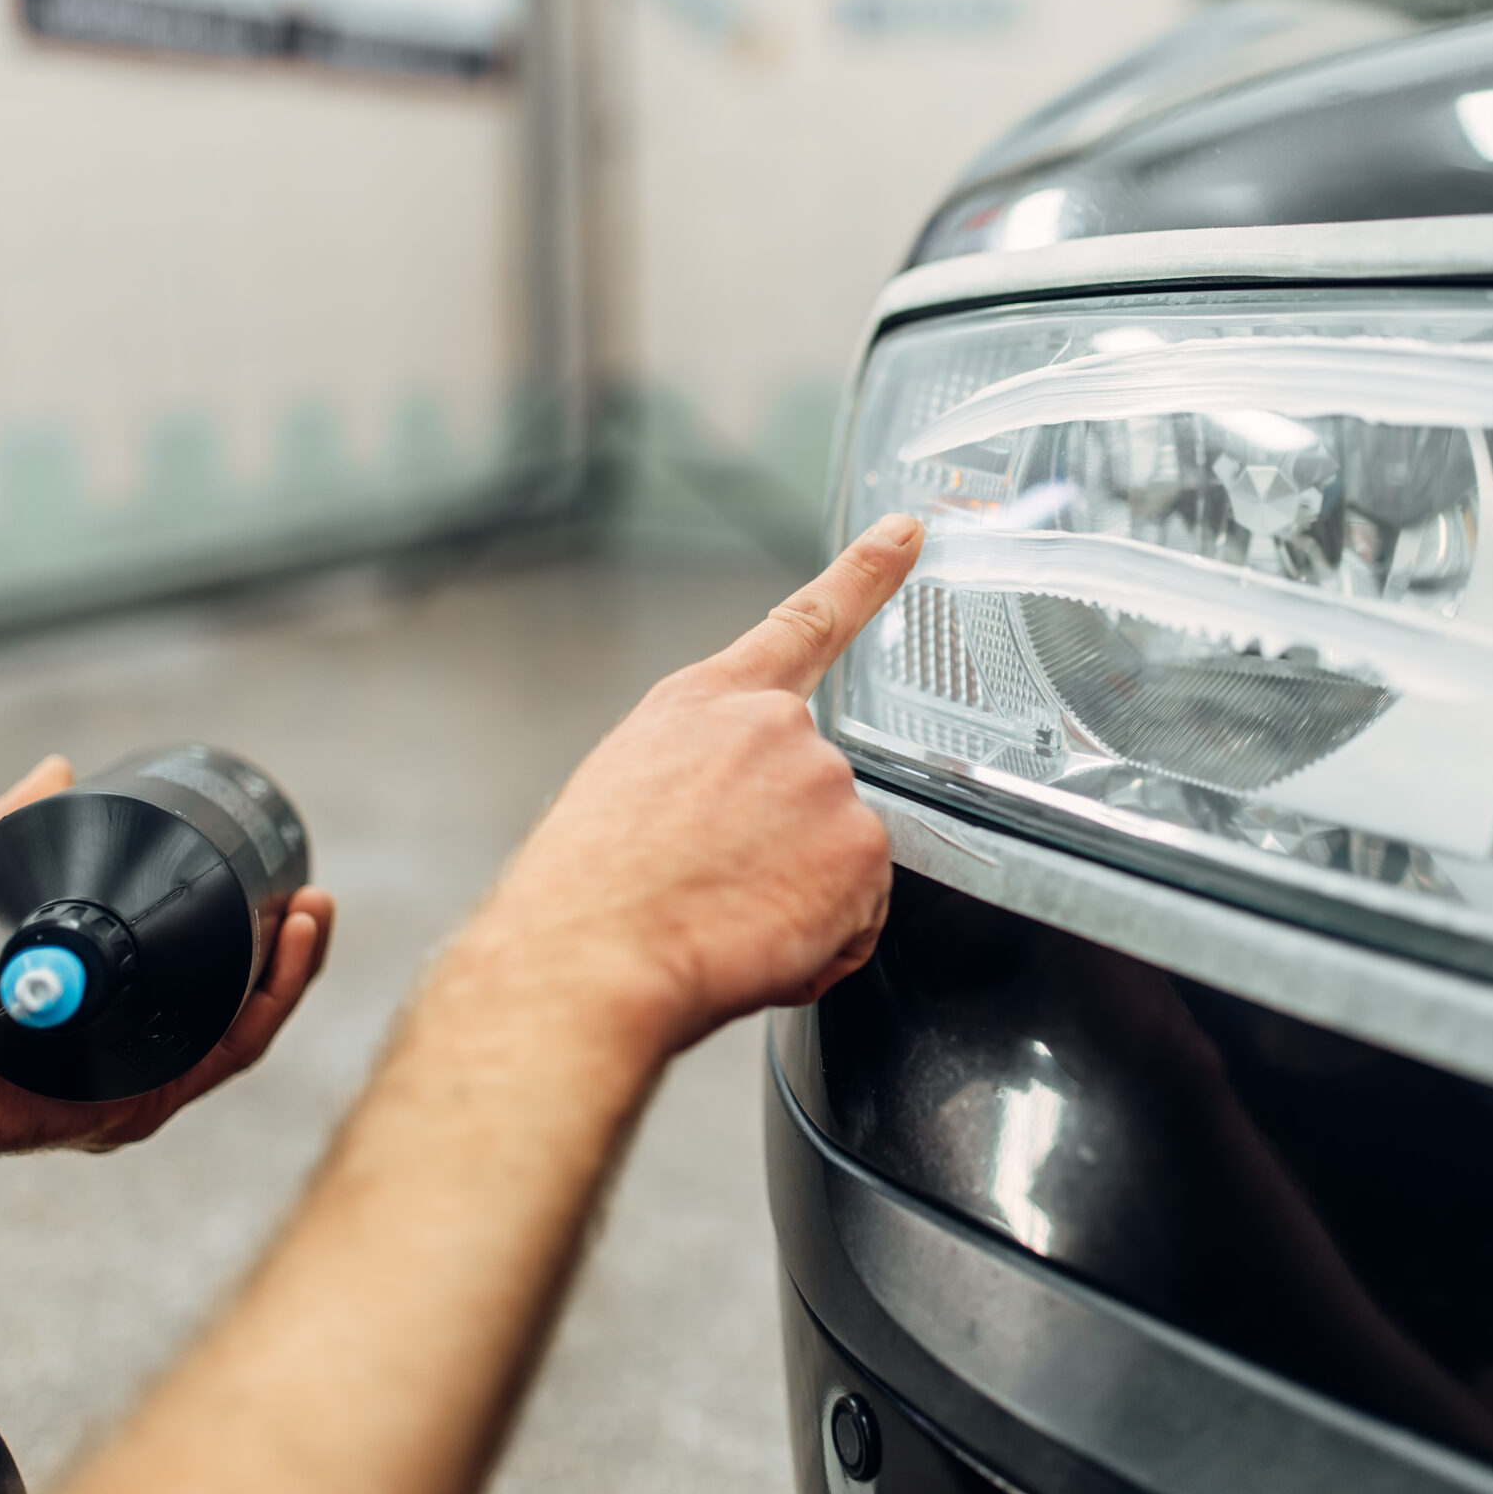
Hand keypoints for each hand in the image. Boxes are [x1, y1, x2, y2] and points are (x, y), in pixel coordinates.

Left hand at [0, 756, 336, 1168]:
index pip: (199, 973)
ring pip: (247, 1026)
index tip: (275, 877)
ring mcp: (140, 1081)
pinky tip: (285, 947)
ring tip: (312, 910)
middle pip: (239, 1001)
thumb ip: (12, 830)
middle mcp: (132, 1052)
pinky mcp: (141, 1103)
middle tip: (313, 897)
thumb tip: (58, 768)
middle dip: (291, 947)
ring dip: (294, 967)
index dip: (248, 928)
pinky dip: (267, 1000)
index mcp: (106, 1011)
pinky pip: (227, 1054)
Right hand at [472, 514, 922, 1053]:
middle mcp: (774, 725)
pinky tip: (757, 941)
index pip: (803, 624)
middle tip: (713, 893)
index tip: (909, 534)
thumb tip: (729, 826)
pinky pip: (859, 914)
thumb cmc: (583, 897)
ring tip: (722, 918)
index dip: (866, 576)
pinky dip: (822, 943)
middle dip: (785, 854)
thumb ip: (703, 780)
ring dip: (799, 899)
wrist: (587, 960)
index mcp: (703, 704)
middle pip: (817, 796)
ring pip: (838, 859)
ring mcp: (824, 779)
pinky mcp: (861, 844)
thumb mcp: (624, 797)